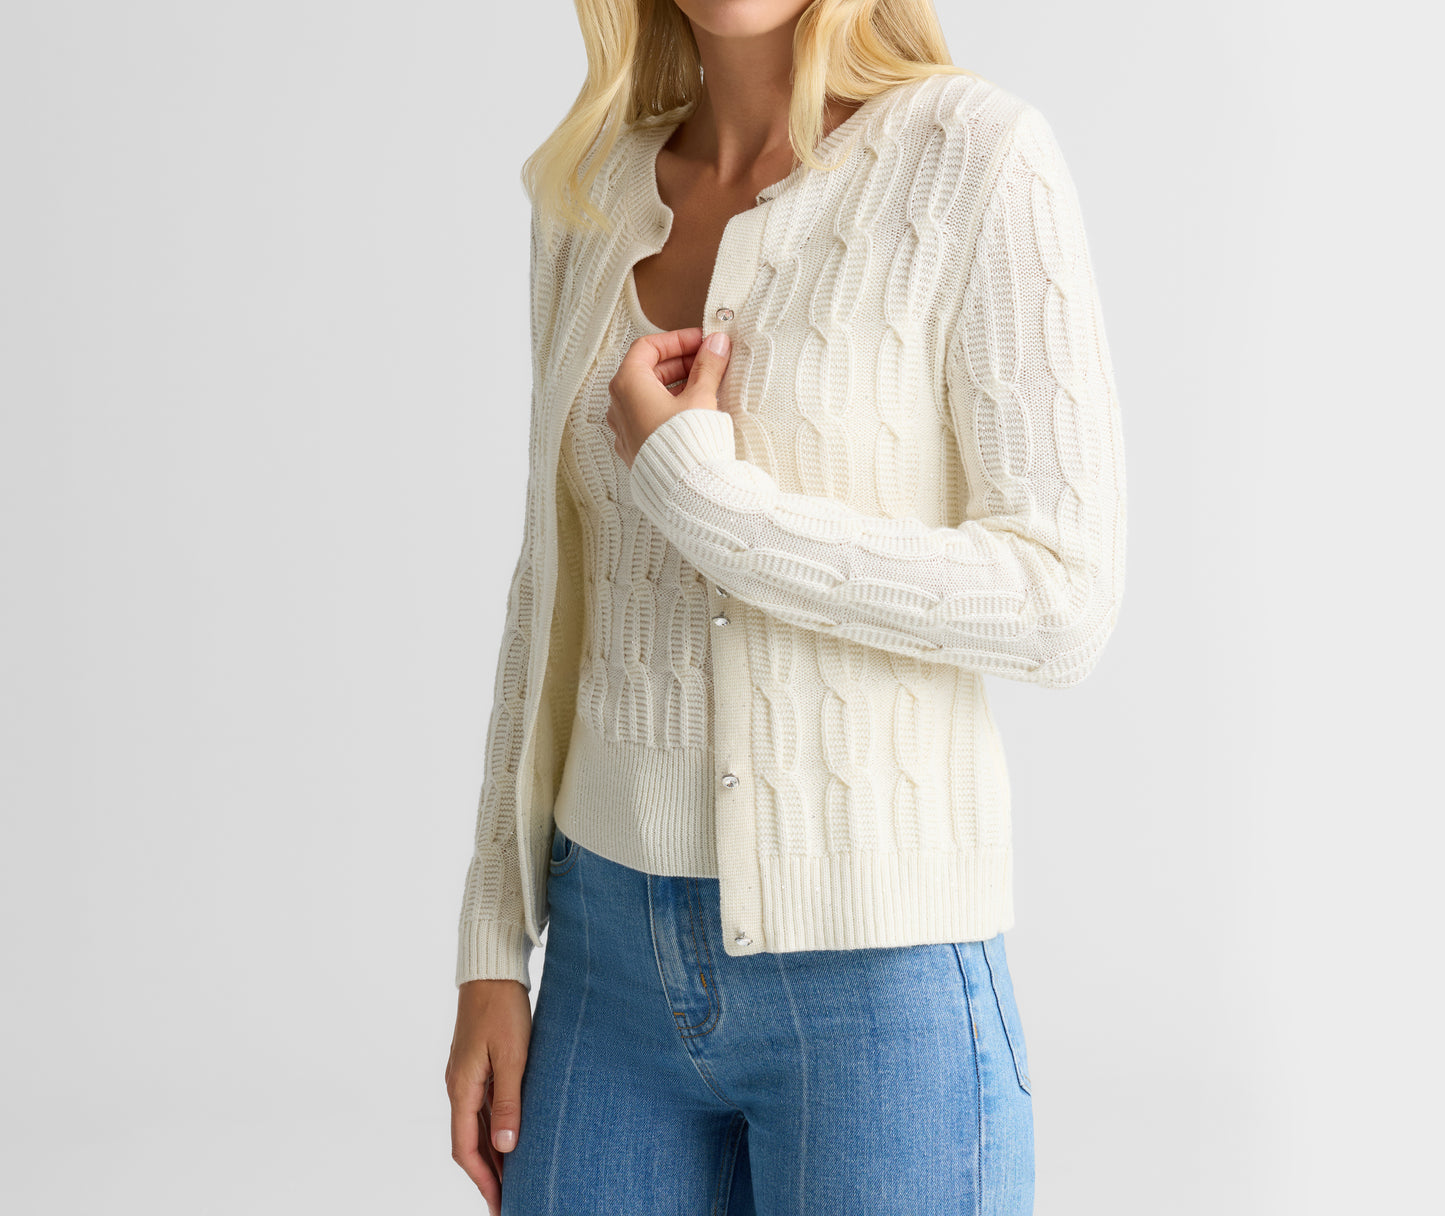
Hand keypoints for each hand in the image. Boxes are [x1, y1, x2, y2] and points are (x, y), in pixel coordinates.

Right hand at [446, 978, 531, 1214]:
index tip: (500, 1204)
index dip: (482, 1179)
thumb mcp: (512, 1058)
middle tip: (510, 1200)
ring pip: (475, 1127)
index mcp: (461, 1088)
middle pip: (468, 1143)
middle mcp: (458, 1086)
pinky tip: (512, 1138)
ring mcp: (466, 1076)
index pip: (465, 1148)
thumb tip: (504, 1148)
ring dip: (492, 1154)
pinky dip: (495, 1129)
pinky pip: (482, 1108)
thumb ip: (508, 1103)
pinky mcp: (476, 1066)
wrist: (491, 972)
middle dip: (488, 1174)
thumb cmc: (503, 1009)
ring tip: (515, 1179)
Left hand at [606, 327, 732, 468]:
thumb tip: (717, 344)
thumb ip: (709, 366)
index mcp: (628, 385)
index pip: (648, 347)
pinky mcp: (635, 447)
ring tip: (707, 383)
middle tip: (709, 359)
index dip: (677, 340)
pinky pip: (649, 415)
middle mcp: (619, 405)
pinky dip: (669, 405)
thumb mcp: (701, 397)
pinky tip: (693, 409)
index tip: (701, 341)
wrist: (684, 490)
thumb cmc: (685, 444)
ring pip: (649, 394)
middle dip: (680, 361)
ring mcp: (625, 427)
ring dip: (677, 383)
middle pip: (648, 370)